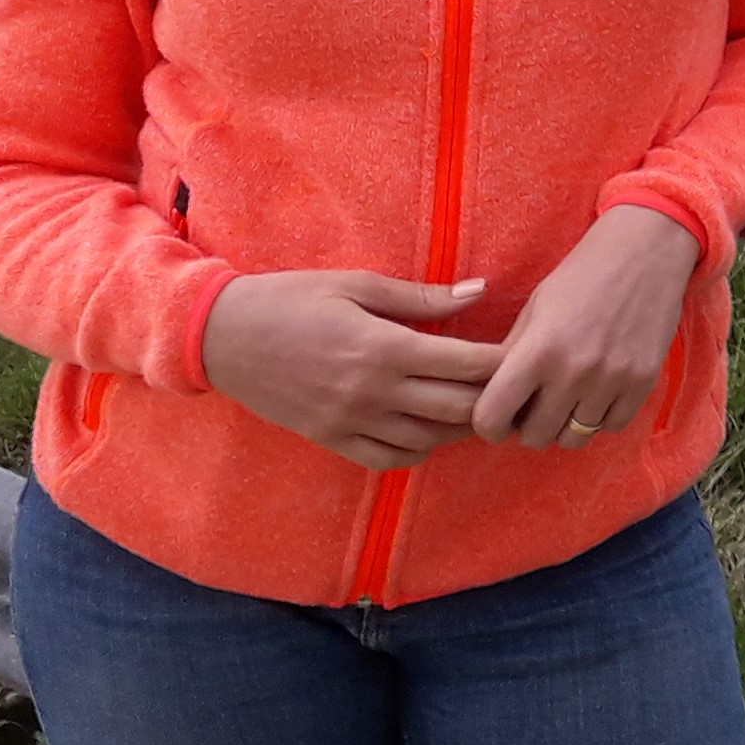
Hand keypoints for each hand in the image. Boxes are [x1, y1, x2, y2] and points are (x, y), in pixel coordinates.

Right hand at [202, 273, 502, 470]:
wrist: (222, 336)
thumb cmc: (292, 299)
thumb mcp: (357, 285)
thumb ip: (422, 297)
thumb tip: (480, 292)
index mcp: (383, 348)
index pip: (466, 365)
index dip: (503, 362)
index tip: (522, 354)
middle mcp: (371, 393)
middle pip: (457, 410)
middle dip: (491, 399)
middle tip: (510, 386)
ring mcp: (350, 422)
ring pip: (428, 441)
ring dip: (458, 427)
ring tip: (474, 406)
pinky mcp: (330, 439)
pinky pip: (388, 458)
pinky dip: (418, 449)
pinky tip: (428, 428)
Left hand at [469, 207, 701, 452]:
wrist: (646, 251)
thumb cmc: (581, 276)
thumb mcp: (535, 309)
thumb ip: (512, 357)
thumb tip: (492, 401)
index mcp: (537, 349)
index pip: (492, 419)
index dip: (489, 423)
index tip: (498, 414)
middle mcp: (574, 371)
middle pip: (534, 437)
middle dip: (529, 424)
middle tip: (536, 402)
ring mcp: (612, 380)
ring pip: (574, 438)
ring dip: (565, 423)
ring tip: (568, 397)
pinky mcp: (643, 383)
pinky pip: (610, 427)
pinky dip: (600, 417)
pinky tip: (598, 392)